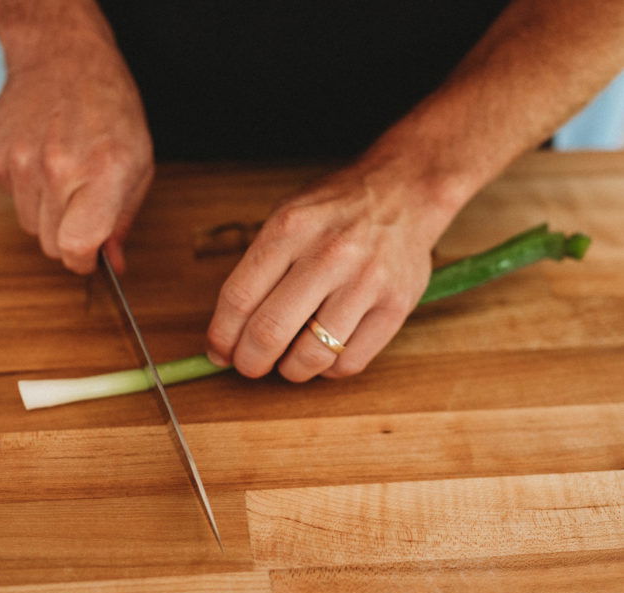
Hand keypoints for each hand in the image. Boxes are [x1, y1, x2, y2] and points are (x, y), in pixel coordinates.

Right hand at [0, 36, 152, 273]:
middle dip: (69, 239)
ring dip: (48, 214)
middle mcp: (58, 169)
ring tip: (65, 177)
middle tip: (83, 209)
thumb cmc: (111, 112)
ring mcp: (21, 161)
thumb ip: (123, 220)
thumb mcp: (138, 166)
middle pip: (52, 245)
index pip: (77, 245)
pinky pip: (12, 199)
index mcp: (102, 173)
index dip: (83, 262)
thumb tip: (114, 262)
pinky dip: (28, 191)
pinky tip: (44, 160)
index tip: (89, 259)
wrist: (64, 58)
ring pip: (30, 226)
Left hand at [206, 158, 455, 380]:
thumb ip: (258, 270)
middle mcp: (328, 255)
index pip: (239, 298)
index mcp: (290, 229)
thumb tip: (229, 332)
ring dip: (290, 370)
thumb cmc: (336, 211)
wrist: (404, 191)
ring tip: (288, 360)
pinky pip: (349, 362)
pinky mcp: (396, 306)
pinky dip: (328, 369)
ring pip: (312, 356)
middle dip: (249, 362)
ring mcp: (366, 282)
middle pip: (270, 332)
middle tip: (249, 365)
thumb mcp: (287, 218)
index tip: (218, 352)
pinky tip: (324, 352)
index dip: (221, 336)